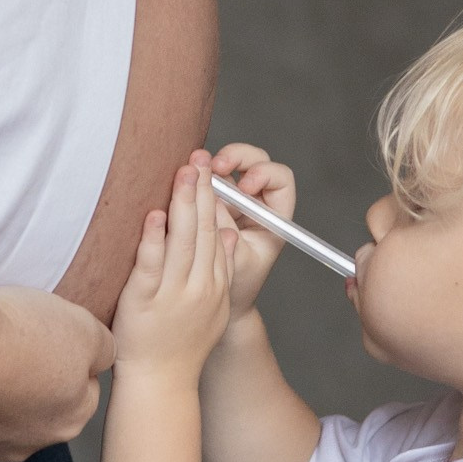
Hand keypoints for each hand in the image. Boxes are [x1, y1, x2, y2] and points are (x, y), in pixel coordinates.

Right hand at [0, 286, 111, 461]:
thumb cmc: (15, 336)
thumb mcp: (84, 327)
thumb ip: (101, 347)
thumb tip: (101, 355)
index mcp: (70, 419)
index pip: (83, 389)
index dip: (67, 358)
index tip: (48, 338)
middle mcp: (30, 444)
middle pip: (39, 408)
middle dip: (30, 381)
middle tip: (12, 344)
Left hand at [111, 163, 237, 380]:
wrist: (161, 383)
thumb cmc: (180, 343)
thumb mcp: (211, 307)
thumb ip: (219, 269)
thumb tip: (229, 231)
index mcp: (216, 285)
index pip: (218, 233)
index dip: (216, 199)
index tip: (211, 170)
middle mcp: (199, 287)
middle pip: (204, 231)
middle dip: (202, 191)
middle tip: (198, 158)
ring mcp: (172, 294)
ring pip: (181, 242)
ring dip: (182, 204)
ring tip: (183, 173)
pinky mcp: (144, 302)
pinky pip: (150, 265)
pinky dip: (153, 238)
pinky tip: (154, 214)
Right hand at [207, 142, 296, 318]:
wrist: (221, 304)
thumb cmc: (237, 286)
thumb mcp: (234, 260)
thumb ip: (224, 228)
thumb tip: (210, 193)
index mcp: (274, 217)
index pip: (280, 180)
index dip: (264, 175)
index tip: (245, 187)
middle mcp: (256, 204)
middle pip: (254, 161)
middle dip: (236, 157)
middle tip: (216, 166)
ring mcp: (233, 201)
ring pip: (227, 166)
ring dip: (212, 164)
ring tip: (194, 172)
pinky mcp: (211, 203)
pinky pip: (206, 180)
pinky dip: (196, 178)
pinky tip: (182, 184)